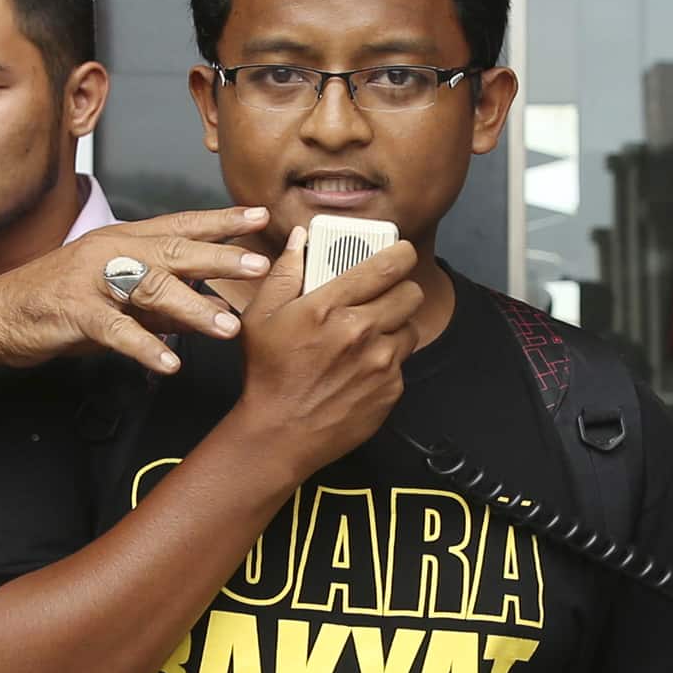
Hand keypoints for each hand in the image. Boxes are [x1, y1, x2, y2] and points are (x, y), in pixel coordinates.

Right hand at [0, 207, 273, 373]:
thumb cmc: (56, 305)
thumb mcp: (115, 298)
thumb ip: (159, 304)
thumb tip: (205, 310)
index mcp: (122, 242)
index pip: (179, 225)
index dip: (220, 221)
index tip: (259, 217)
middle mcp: (110, 252)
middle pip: (172, 250)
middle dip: (219, 257)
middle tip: (259, 266)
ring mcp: (90, 280)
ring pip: (149, 287)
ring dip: (192, 307)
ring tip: (227, 326)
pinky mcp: (74, 312)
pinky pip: (115, 329)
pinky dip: (144, 345)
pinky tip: (170, 360)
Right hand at [216, 225, 425, 481]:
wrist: (280, 434)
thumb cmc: (268, 374)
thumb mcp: (261, 317)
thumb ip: (285, 273)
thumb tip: (301, 238)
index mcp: (329, 307)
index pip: (387, 266)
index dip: (401, 253)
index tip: (401, 252)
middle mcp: (361, 331)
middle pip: (410, 295)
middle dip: (400, 290)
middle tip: (385, 296)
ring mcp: (380, 363)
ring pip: (411, 329)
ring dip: (395, 327)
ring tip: (371, 336)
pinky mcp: (390, 390)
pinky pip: (402, 364)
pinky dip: (387, 362)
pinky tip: (361, 369)